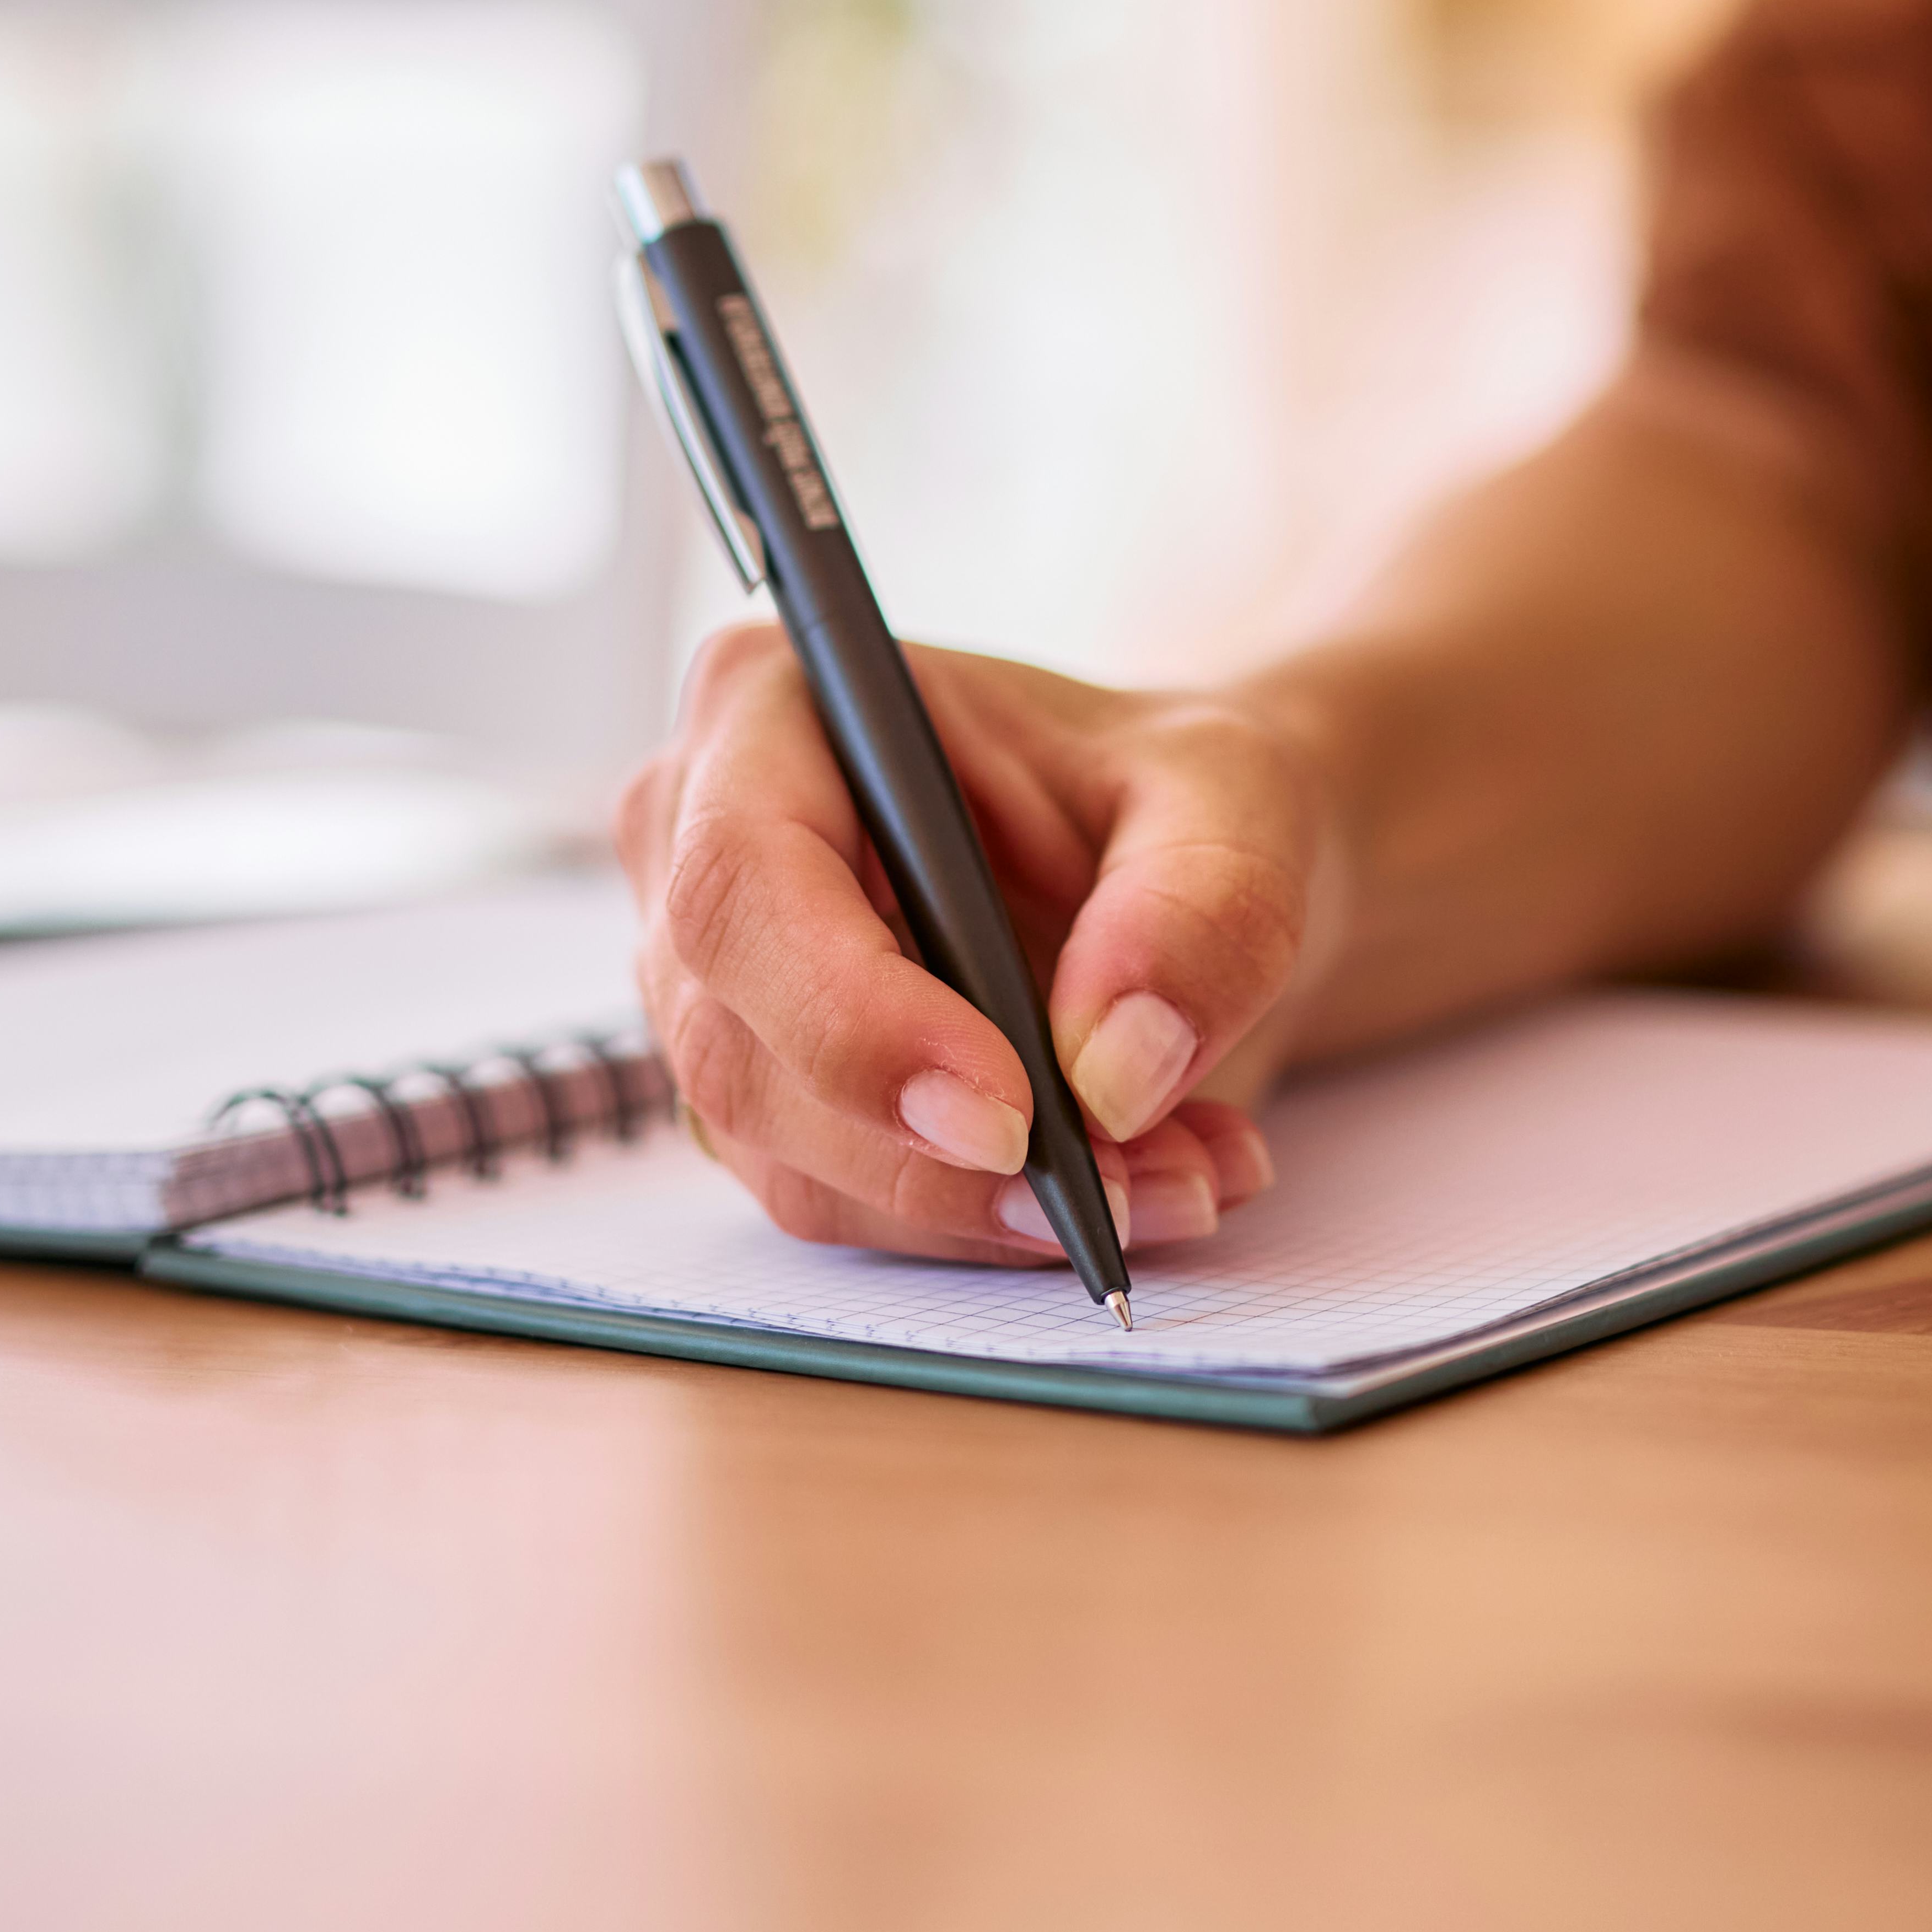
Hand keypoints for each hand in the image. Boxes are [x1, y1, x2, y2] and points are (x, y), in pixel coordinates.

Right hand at [614, 626, 1326, 1261]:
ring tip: (1180, 1176)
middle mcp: (697, 841)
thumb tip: (1116, 1069)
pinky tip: (1129, 1183)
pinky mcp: (764, 1097)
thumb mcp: (1234, 799)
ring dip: (989, 1207)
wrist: (1175, 873)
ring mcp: (713, 984)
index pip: (743, 884)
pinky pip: (846, 1209)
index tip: (1010, 1115)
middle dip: (941, 1154)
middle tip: (1134, 1185)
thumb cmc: (1168, 790)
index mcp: (771, 706)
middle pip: (743, 1048)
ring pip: (793, 1158)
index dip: (854, 1019)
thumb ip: (1199, 910)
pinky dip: (991, 1226)